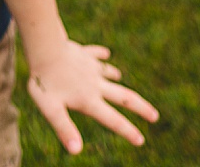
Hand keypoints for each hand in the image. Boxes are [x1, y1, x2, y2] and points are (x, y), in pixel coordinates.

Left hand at [27, 39, 159, 154]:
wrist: (45, 48)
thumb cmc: (45, 82)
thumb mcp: (52, 110)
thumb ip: (64, 129)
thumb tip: (76, 151)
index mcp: (89, 100)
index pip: (112, 120)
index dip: (127, 131)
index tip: (141, 140)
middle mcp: (95, 84)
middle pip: (124, 97)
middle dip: (141, 107)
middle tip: (155, 116)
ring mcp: (91, 67)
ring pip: (110, 74)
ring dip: (117, 79)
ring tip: (120, 79)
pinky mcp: (84, 54)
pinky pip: (96, 54)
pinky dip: (101, 55)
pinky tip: (105, 54)